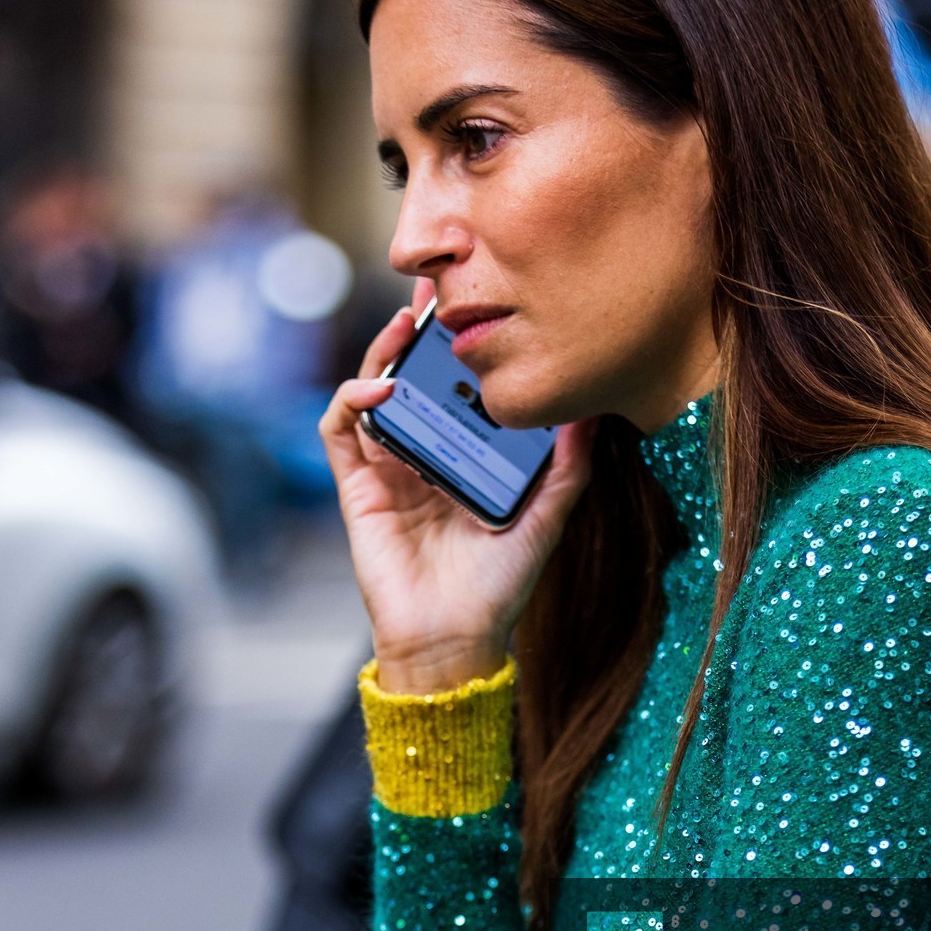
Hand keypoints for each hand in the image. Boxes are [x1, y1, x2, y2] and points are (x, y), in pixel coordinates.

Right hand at [319, 283, 594, 694]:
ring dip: (383, 353)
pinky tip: (381, 387)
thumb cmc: (498, 589)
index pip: (455, 389)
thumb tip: (589, 413)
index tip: (479, 308)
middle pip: (410, 378)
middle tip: (435, 290)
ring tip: (405, 325)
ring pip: (372, 392)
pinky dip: (353, 399)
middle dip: (417, 333)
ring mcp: (386, 470)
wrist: (454, 640)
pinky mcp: (356, 488)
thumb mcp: (545, 520)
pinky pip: (340, 429)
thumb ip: (567, 469)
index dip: (459, 348)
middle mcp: (422, 457)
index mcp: (462, 459)